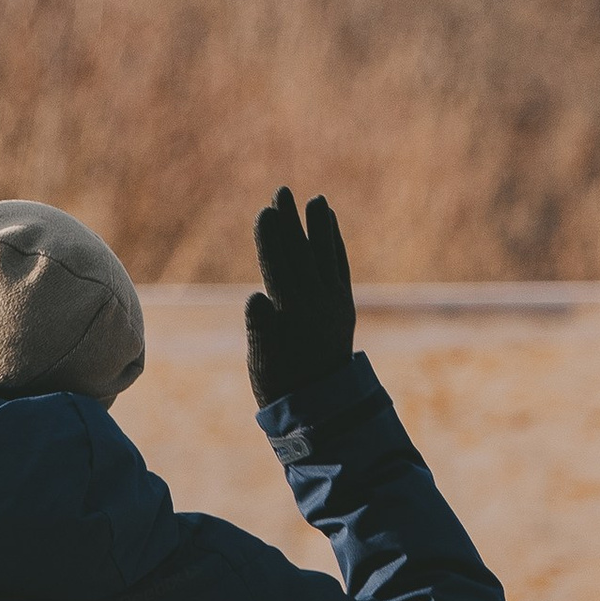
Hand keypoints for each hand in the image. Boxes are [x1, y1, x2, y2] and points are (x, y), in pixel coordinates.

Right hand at [245, 188, 354, 404]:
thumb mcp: (263, 362)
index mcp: (293, 315)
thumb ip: (260, 329)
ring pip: (325, 256)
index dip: (270, 239)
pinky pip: (341, 268)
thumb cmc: (282, 385)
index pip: (278, 267)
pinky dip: (335, 246)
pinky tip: (330, 228)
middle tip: (282, 192)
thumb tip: (255, 298)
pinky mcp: (344, 306)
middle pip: (302, 253)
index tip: (263, 212)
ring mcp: (334, 303)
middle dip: (290, 223)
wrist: (322, 408)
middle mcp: (317, 304)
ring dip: (319, 227)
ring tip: (316, 201)